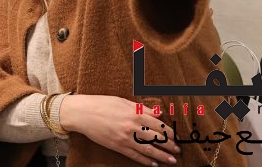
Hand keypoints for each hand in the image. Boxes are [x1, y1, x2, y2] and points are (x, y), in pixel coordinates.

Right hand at [59, 94, 178, 165]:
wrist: (83, 113)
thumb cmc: (102, 103)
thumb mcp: (123, 101)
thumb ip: (142, 108)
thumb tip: (159, 112)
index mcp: (135, 113)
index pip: (159, 125)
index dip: (170, 132)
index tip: (176, 137)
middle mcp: (133, 126)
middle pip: (157, 138)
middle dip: (170, 146)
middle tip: (178, 151)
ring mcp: (125, 138)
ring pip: (149, 149)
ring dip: (162, 156)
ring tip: (172, 161)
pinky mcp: (118, 146)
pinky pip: (135, 156)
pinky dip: (146, 161)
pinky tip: (154, 164)